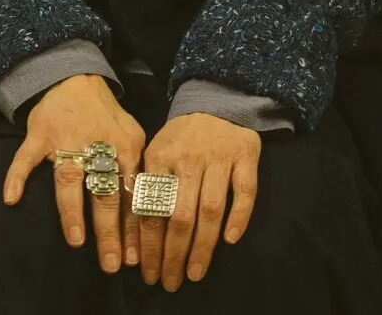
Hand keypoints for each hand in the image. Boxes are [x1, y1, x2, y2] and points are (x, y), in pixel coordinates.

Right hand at [1, 73, 146, 274]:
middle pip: (104, 193)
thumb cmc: (106, 115)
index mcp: (124, 148)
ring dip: (72, 210)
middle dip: (109, 230)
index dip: (132, 228)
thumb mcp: (133, 136)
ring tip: (75, 241)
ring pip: (69, 179)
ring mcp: (65, 140)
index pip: (130, 194)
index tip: (132, 257)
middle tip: (110, 263)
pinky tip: (11, 197)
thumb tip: (149, 209)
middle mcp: (96, 146)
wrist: (75, 78)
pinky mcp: (39, 134)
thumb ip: (138, 169)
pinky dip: (17, 175)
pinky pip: (25, 157)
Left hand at [136, 111, 260, 290]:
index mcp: (159, 158)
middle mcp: (188, 160)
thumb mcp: (155, 151)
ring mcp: (218, 159)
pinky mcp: (246, 158)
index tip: (147, 270)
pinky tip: (230, 240)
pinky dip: (238, 217)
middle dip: (173, 253)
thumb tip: (135, 232)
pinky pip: (244, 192)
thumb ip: (148, 185)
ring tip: (195, 272)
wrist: (215, 100)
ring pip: (210, 209)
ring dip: (203, 245)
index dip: (148, 243)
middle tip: (170, 281)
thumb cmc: (180, 136)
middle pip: (179, 214)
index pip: (151, 207)